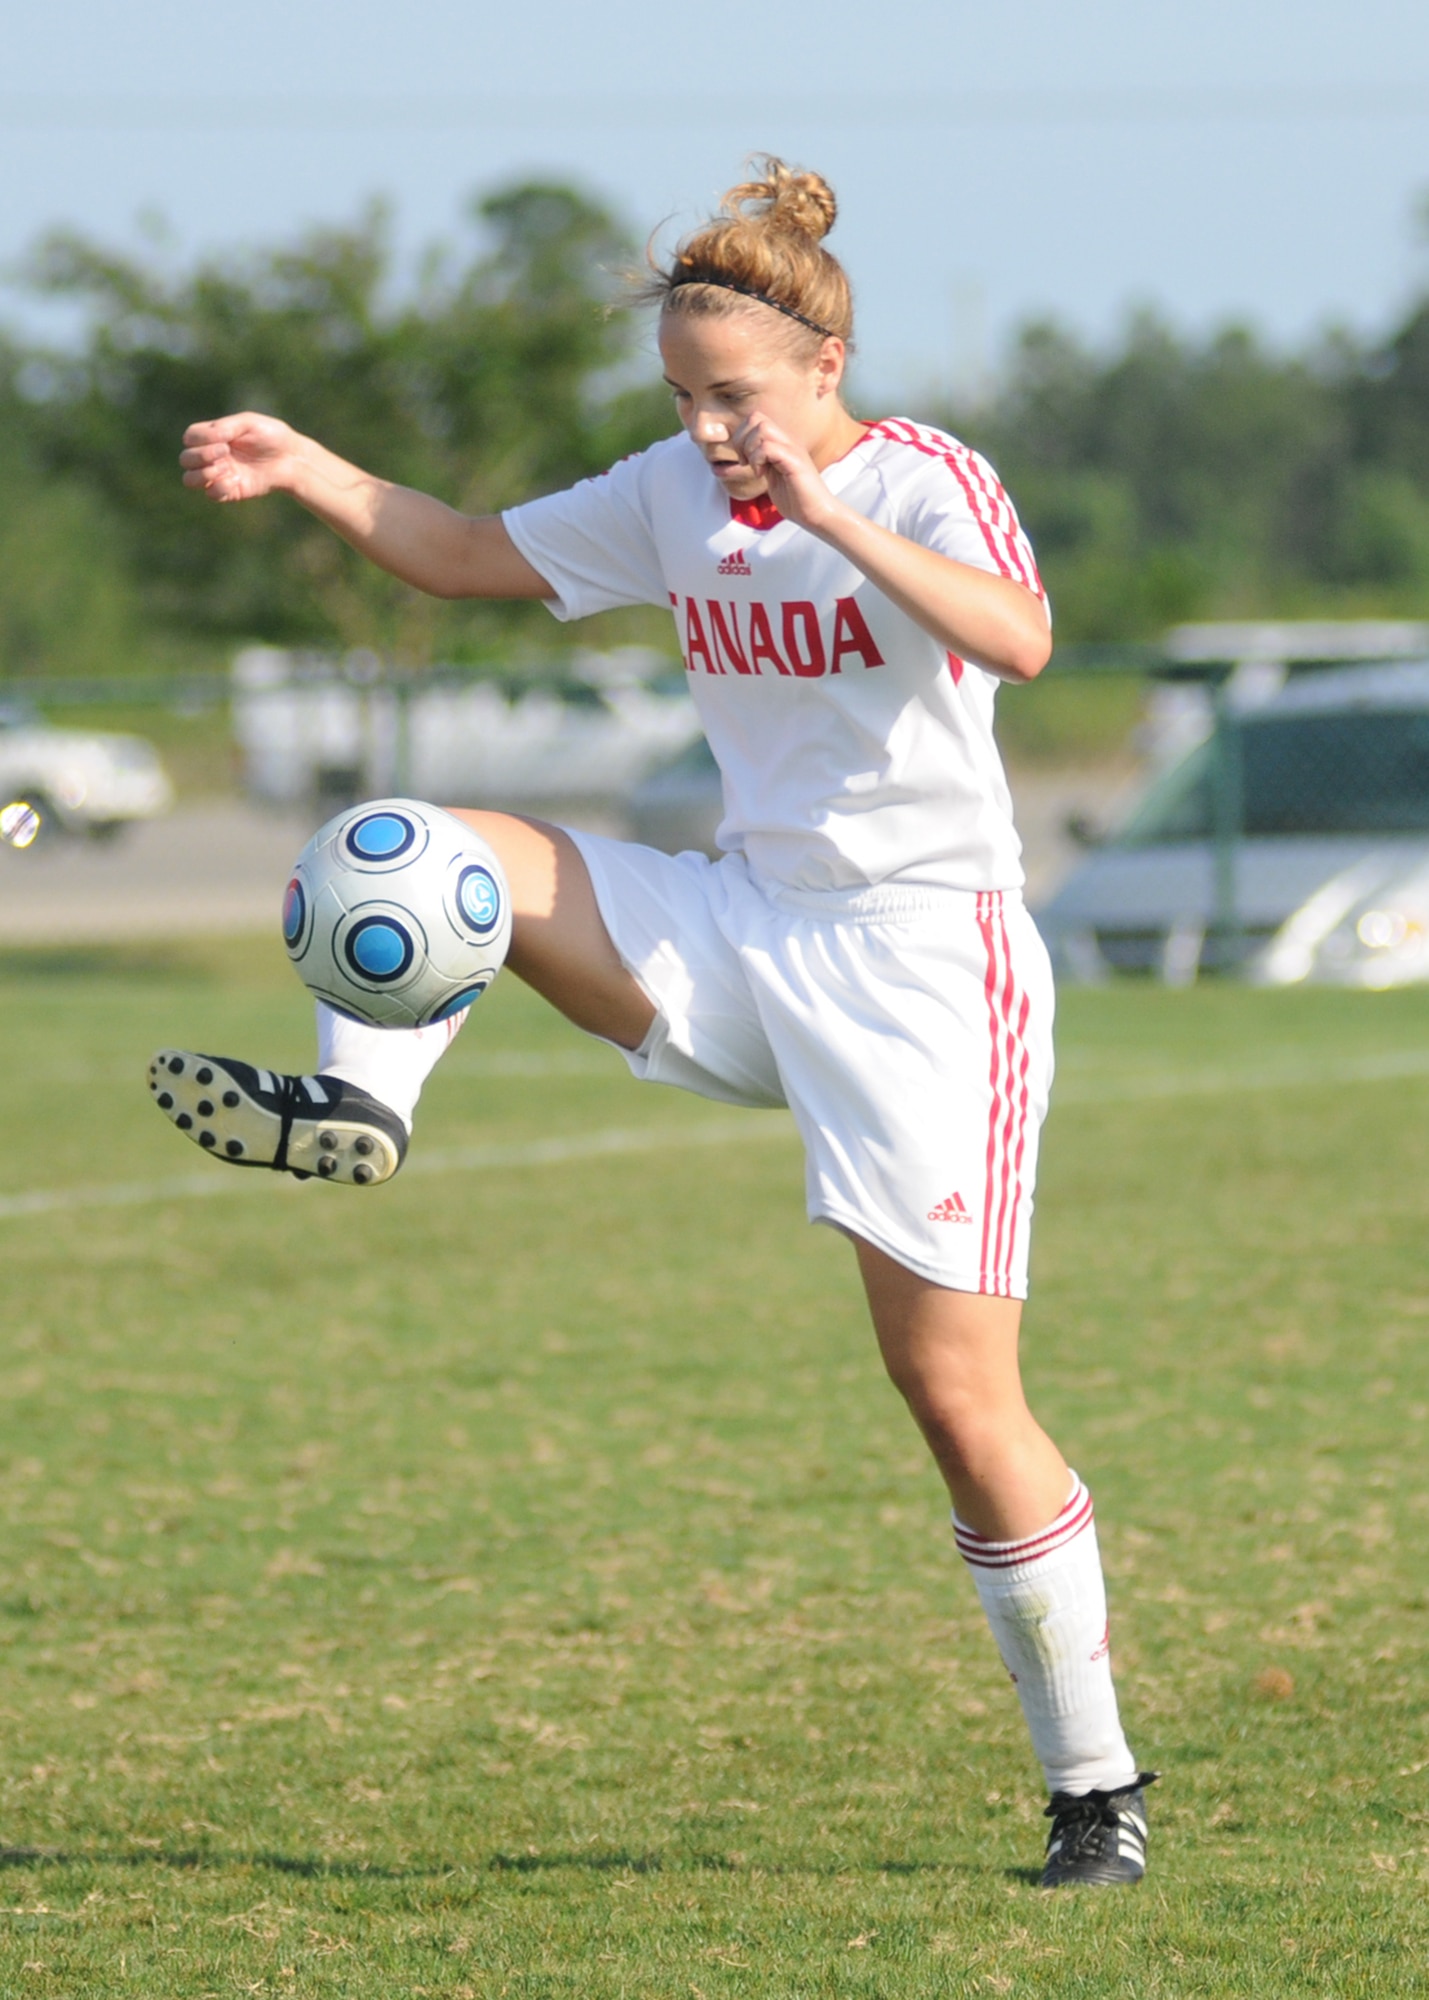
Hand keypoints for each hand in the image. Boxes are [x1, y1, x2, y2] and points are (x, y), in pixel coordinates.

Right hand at [179, 412, 306, 502]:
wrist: (291, 458)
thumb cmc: (271, 436)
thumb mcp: (249, 423)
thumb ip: (226, 427)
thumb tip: (212, 439)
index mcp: (213, 436)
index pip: (189, 438)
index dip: (200, 439)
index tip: (225, 439)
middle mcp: (212, 456)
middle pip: (185, 459)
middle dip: (201, 456)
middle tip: (225, 452)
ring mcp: (219, 474)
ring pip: (189, 480)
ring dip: (203, 474)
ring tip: (225, 469)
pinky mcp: (230, 491)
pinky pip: (211, 494)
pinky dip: (219, 488)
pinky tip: (236, 480)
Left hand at [730, 413, 838, 533]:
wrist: (816, 514)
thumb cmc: (796, 500)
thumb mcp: (772, 476)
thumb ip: (762, 462)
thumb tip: (741, 456)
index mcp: (782, 442)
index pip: (755, 419)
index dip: (742, 437)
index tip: (744, 461)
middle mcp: (788, 440)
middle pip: (756, 417)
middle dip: (741, 440)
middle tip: (746, 463)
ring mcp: (792, 449)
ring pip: (762, 428)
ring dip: (750, 449)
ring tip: (756, 469)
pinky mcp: (794, 461)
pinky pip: (768, 447)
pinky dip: (757, 460)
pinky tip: (761, 474)